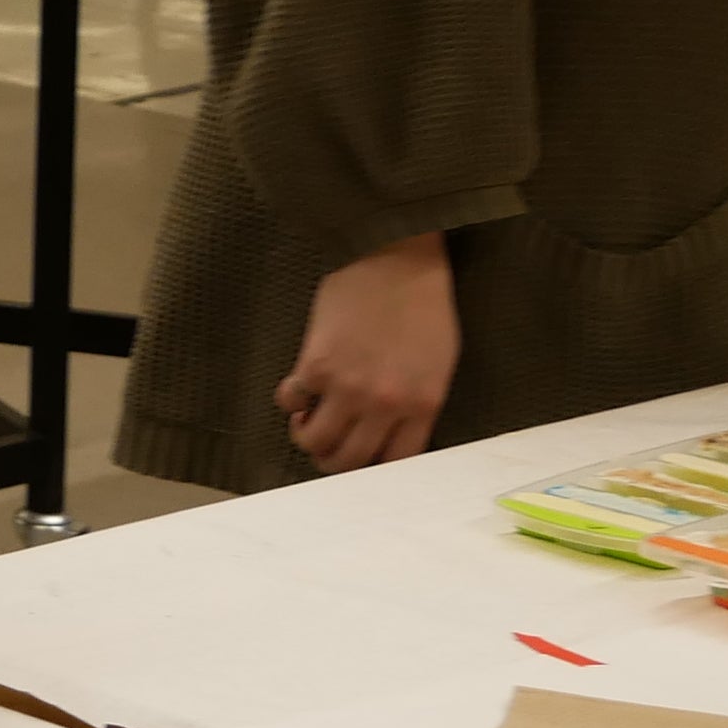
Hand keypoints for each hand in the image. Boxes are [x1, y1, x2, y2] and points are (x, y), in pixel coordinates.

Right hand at [276, 233, 456, 471]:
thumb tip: (388, 433)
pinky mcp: (315, 365)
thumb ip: (417, 402)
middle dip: (333, 461)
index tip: (361, 459)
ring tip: (307, 420)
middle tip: (327, 446)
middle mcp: (385, 404)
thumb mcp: (439, 362)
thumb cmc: (422, 305)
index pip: (394, 463)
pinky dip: (289, 402)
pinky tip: (297, 389)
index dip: (372, 468)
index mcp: (422, 404)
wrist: (394, 260)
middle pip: (349, 461)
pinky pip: (290, 402)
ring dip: (305, 436)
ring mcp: (347, 387)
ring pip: (314, 441)